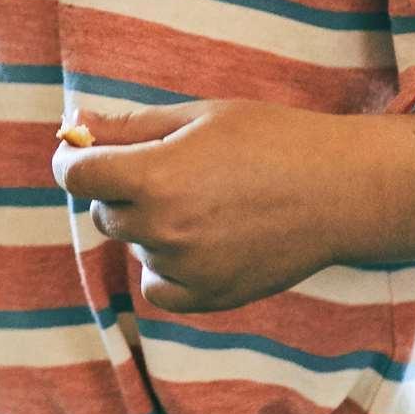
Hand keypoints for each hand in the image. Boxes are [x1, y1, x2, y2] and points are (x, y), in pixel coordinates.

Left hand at [56, 98, 358, 312]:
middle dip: (120, 190)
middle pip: (103, 213)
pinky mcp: (210, 297)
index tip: (85, 155)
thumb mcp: (199, 116)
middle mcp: (163, 229)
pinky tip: (201, 240)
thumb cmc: (272, 139)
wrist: (341, 190)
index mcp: (154, 178)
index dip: (74, 161)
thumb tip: (73, 128)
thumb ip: (130, 126)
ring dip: (151, 226)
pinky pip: (158, 287)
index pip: (75, 177)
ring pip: (135, 247)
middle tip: (169, 170)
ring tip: (205, 202)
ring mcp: (186, 269)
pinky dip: (167, 266)